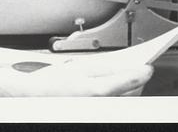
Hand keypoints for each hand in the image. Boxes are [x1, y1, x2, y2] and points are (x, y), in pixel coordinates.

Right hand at [0, 61, 152, 96]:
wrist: (30, 97)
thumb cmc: (49, 83)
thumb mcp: (77, 66)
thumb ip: (105, 67)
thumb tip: (127, 67)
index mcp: (97, 90)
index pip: (130, 81)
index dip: (142, 71)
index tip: (147, 66)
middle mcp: (100, 105)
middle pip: (131, 94)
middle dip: (135, 81)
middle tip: (135, 69)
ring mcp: (97, 110)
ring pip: (123, 101)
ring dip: (127, 90)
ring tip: (123, 78)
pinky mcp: (92, 113)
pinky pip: (112, 105)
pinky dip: (116, 96)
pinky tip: (111, 88)